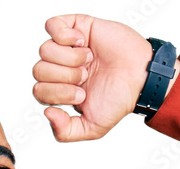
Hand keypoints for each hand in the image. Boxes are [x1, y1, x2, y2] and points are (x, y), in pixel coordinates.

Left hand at [32, 14, 153, 141]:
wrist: (140, 78)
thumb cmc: (119, 100)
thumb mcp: (92, 128)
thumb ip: (65, 132)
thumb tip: (47, 113)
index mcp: (60, 90)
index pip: (38, 91)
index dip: (58, 94)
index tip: (82, 94)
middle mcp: (60, 68)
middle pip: (38, 70)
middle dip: (64, 77)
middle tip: (86, 77)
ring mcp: (66, 47)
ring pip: (45, 50)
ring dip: (68, 58)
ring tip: (88, 61)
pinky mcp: (76, 26)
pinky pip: (51, 25)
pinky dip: (63, 36)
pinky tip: (81, 42)